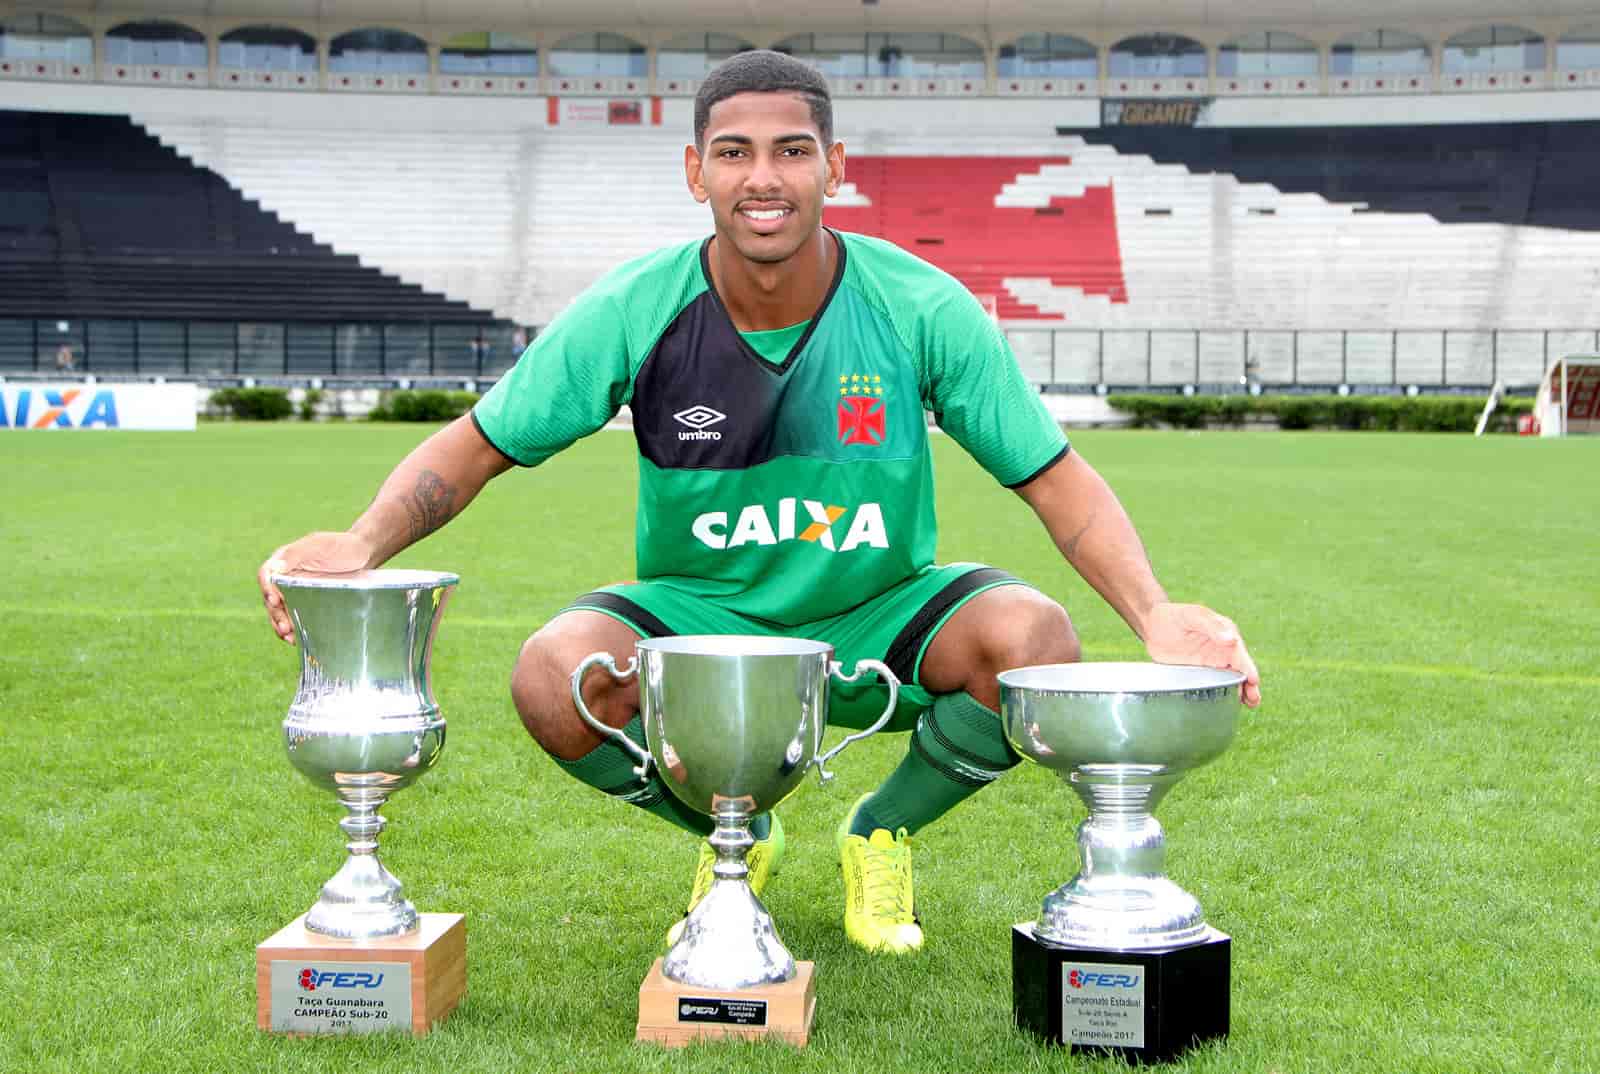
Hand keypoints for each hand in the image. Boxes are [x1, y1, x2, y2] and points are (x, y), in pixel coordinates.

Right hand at [257, 531, 375, 644]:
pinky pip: (295, 617)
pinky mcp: (306, 604)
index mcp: (284, 561)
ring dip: (281, 625)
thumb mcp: (319, 545)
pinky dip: (293, 629)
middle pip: (271, 598)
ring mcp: (295, 592)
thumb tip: (274, 568)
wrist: (363, 555)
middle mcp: (286, 577)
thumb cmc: (341, 546)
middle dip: (275, 613)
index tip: (274, 600)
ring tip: (289, 636)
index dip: (266, 588)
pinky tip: (296, 639)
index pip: (267, 575)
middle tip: (285, 627)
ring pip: (280, 611)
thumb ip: (295, 554)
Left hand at [1141, 602, 1260, 707]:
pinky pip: (1214, 686)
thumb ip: (1211, 626)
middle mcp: (1222, 650)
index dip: (1248, 668)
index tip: (1253, 681)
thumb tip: (1232, 639)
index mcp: (1225, 634)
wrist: (1152, 625)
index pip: (1240, 654)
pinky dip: (1222, 695)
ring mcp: (1211, 663)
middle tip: (1253, 700)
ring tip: (1248, 704)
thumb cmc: (1174, 616)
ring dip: (1240, 692)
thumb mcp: (1192, 615)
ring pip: (1230, 680)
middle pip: (1240, 670)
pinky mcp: (1199, 673)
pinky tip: (1226, 706)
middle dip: (1249, 685)